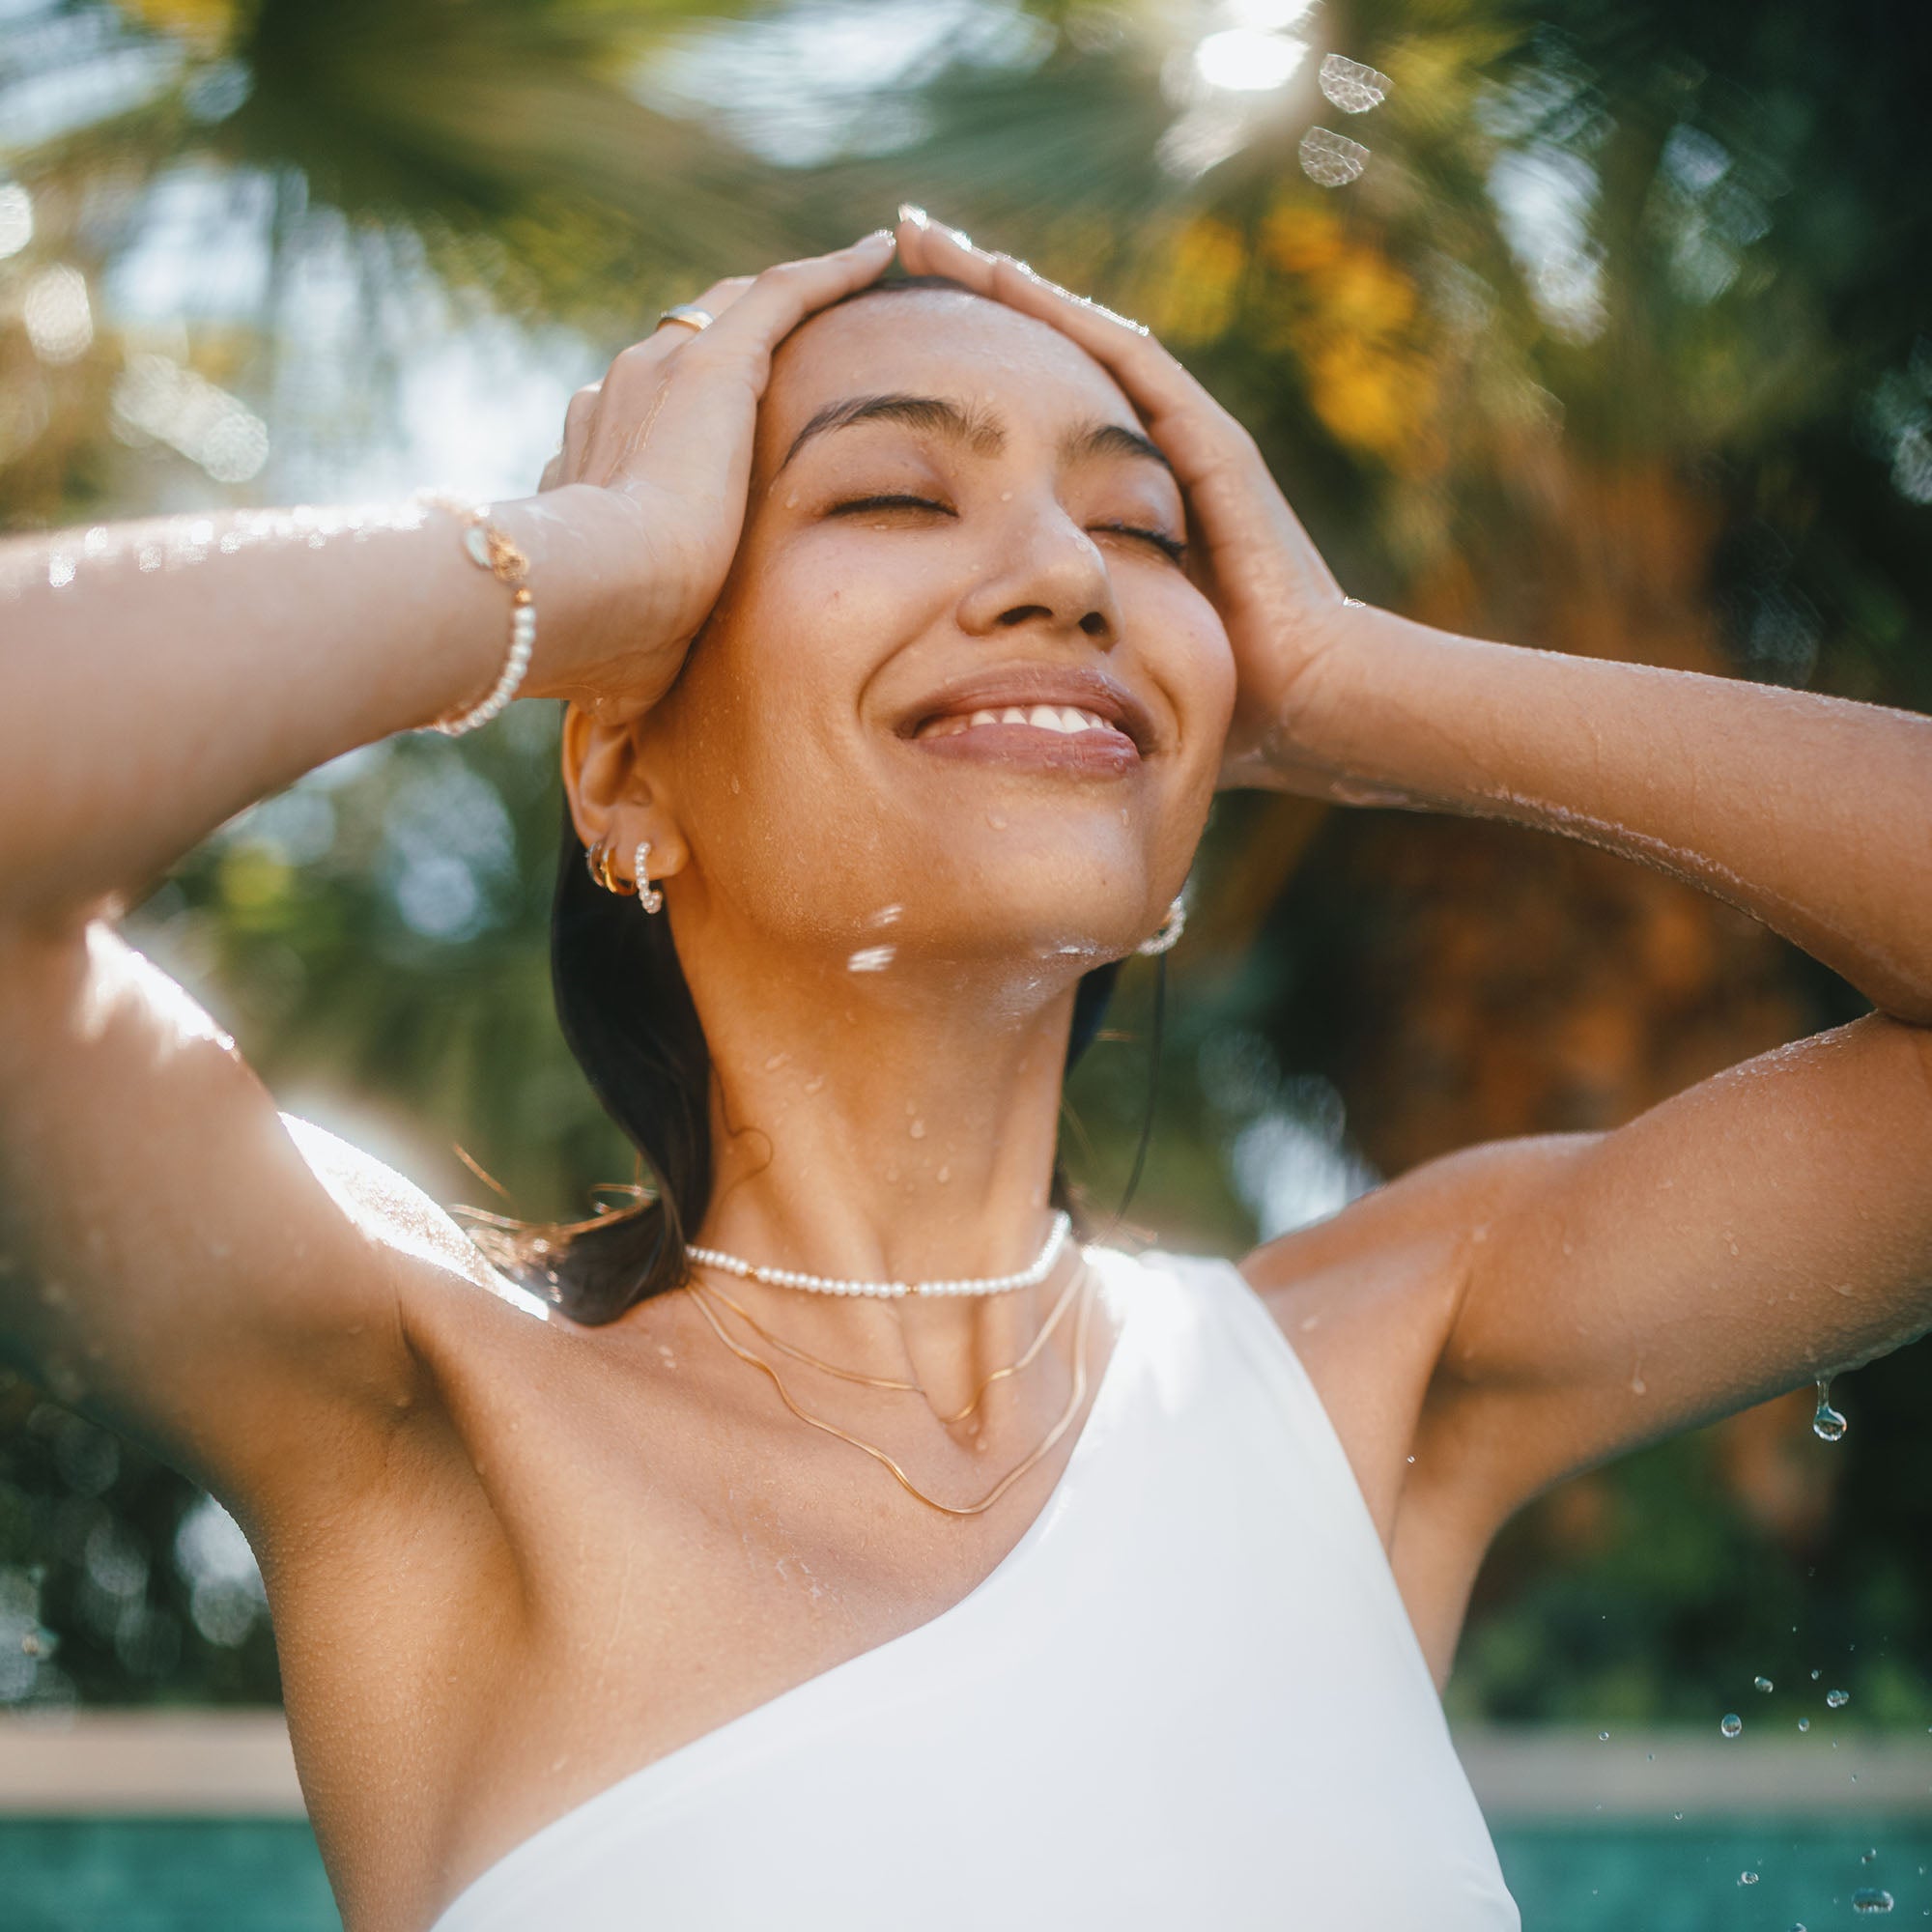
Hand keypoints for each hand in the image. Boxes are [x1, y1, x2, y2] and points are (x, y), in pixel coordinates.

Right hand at [525, 229, 897, 725]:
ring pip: (732, 313)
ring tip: (852, 283)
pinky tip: (876, 255)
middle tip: (800, 344)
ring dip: (788, 300)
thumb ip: (636, 657)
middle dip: (738, 346)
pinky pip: (779, 295)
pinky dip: (827, 274)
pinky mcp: (708, 363)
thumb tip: (626, 730)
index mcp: (595, 462)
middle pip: (688, 349)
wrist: (584, 595)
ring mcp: (659, 373)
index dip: (691, 416)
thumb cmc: (598, 642)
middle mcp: (617, 399)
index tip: (728, 432)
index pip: (649, 420)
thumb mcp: (627, 649)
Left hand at [893, 209, 1352, 790]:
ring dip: (1011, 283)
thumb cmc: (1210, 689)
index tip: (891, 318)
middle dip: (978, 290)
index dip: (971, 355)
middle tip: (906, 234)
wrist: (1304, 698)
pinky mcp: (1214, 445)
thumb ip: (1043, 629)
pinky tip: (1012, 280)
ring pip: (1085, 338)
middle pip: (1054, 349)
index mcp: (1118, 491)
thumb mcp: (1098, 646)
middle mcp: (1151, 449)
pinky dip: (1072, 320)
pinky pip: (1134, 365)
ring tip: (937, 238)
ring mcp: (1187, 437)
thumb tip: (955, 649)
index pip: (1037, 399)